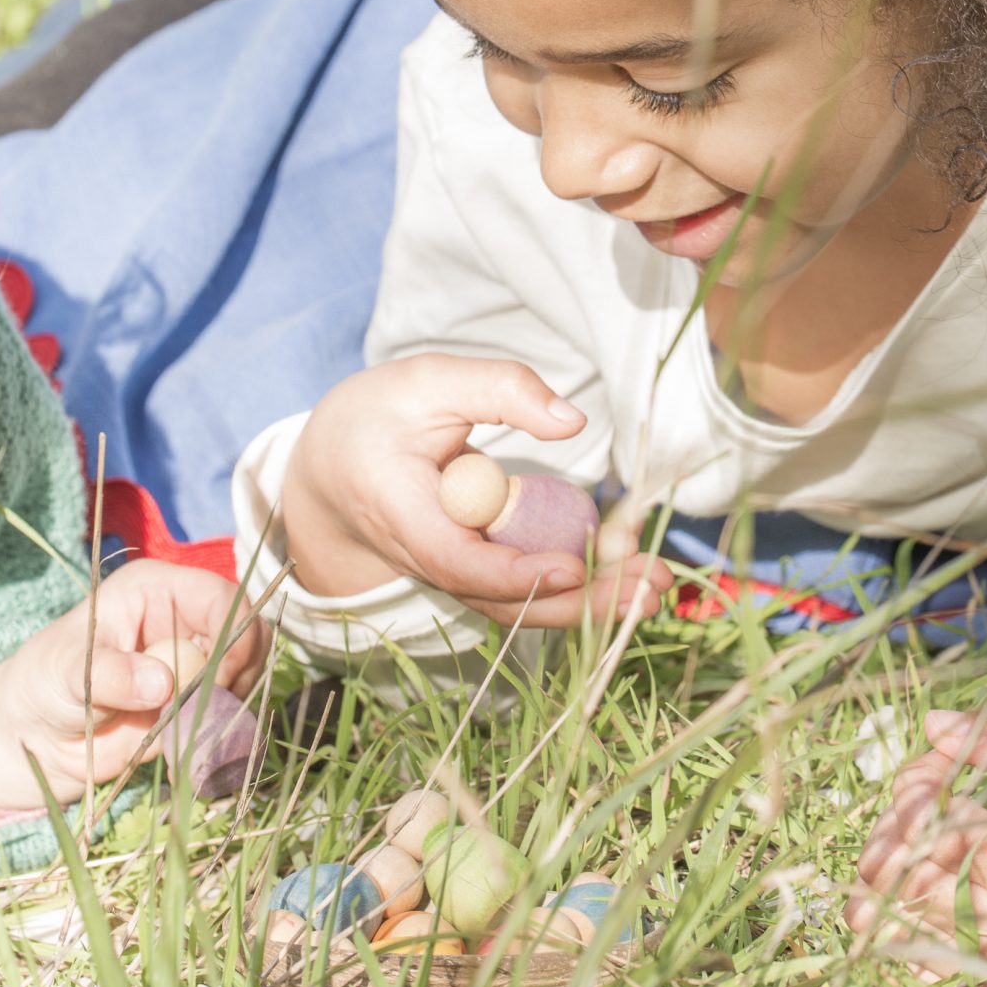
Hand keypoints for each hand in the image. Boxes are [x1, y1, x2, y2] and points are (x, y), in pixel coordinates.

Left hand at [0, 560, 270, 815]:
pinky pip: (233, 713)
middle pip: (249, 635)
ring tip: (185, 729)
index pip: (221, 597)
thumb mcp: (68, 672)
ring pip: (249, 676)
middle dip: (238, 675)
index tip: (218, 681)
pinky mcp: (200, 701)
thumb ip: (111, 674)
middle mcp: (185, 619)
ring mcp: (197, 662)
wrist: (39, 735)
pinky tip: (190, 744)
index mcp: (157, 589)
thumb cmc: (46, 682)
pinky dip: (223, 732)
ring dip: (230, 707)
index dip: (232, 636)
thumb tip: (162, 683)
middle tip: (204, 710)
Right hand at [278, 354, 668, 623]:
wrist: (330, 469)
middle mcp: (423, 558)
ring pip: (518, 605)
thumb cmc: (376, 417)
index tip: (571, 565)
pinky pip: (522, 592)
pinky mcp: (471, 574)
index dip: (513, 573)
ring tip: (655, 586)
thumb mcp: (427, 381)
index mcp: (397, 511)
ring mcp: (448, 574)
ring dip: (589, 603)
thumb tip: (573, 419)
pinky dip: (576, 588)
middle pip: (499, 599)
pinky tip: (629, 574)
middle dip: (578, 602)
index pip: (454, 560)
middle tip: (650, 587)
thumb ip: (499, 388)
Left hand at [848, 708, 986, 962]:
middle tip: (925, 797)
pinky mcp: (978, 972)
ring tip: (914, 835)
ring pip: (890, 914)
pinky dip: (895, 910)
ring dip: (886, 866)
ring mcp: (986, 954)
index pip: (931, 828)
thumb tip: (934, 722)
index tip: (937, 773)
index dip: (919, 794)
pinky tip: (917, 877)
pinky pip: (909, 947)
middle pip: (900, 872)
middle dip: (897, 824)